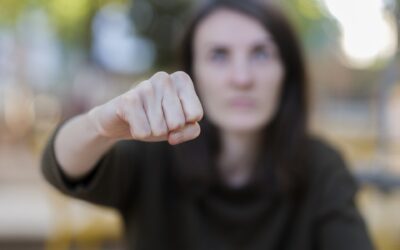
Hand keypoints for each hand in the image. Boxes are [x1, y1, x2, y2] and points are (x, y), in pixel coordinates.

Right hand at [88, 71, 203, 144]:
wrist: (121, 120)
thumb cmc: (157, 120)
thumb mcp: (181, 126)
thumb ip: (191, 130)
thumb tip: (172, 135)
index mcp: (182, 80)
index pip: (195, 115)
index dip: (184, 124)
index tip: (172, 115)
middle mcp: (165, 78)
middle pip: (178, 123)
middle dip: (168, 129)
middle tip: (156, 118)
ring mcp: (145, 87)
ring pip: (161, 129)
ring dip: (152, 131)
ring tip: (144, 118)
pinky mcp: (128, 100)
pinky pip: (144, 132)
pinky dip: (139, 134)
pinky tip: (133, 121)